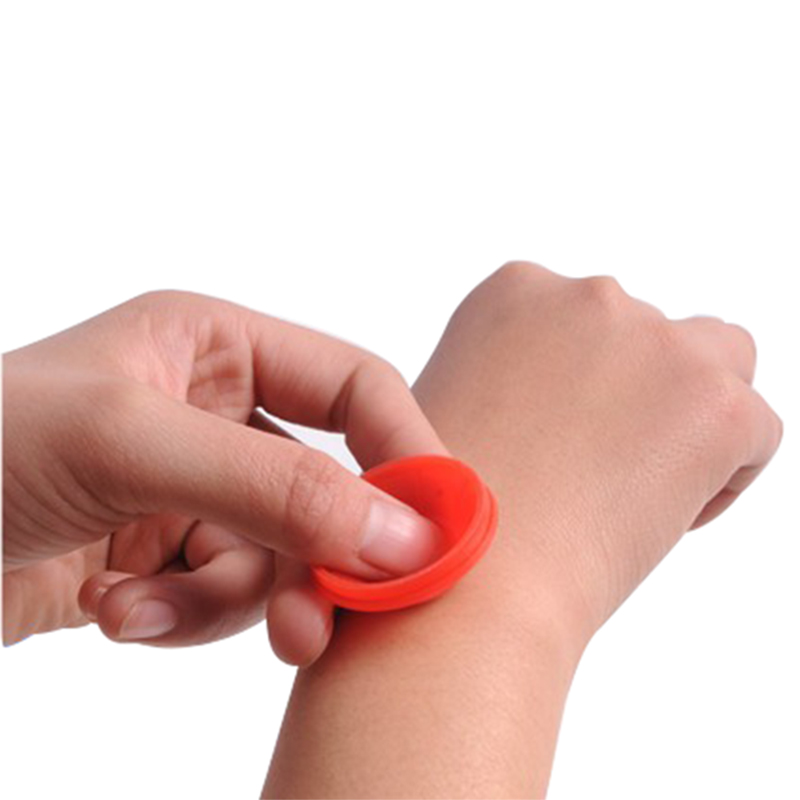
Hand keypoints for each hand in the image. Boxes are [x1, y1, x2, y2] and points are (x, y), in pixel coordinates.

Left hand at [3, 291, 444, 657]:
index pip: (356, 390)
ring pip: (275, 555)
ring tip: (142, 615)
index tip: (436, 534)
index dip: (407, 454)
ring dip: (220, 600)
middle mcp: (213, 409)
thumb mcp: (131, 446)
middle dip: (314, 559)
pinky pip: (220, 596)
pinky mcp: (164, 551)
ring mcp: (192, 485)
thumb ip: (275, 489)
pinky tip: (111, 614)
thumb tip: (403, 539)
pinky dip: (177, 617)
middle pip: (325, 488)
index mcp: (217, 344)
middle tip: (316, 626)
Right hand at [410, 263, 781, 644]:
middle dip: (637, 396)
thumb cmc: (443, 509)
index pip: (585, 315)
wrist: (471, 578)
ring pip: (720, 360)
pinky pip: (755, 430)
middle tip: (601, 468)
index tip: (563, 438)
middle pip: (651, 336)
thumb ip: (506, 373)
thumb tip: (559, 399)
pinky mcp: (715, 403)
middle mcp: (588, 298)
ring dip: (693, 413)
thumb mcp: (447, 402)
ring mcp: (657, 343)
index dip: (583, 384)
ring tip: (645, 479)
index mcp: (516, 291)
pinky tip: (663, 516)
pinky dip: (722, 475)